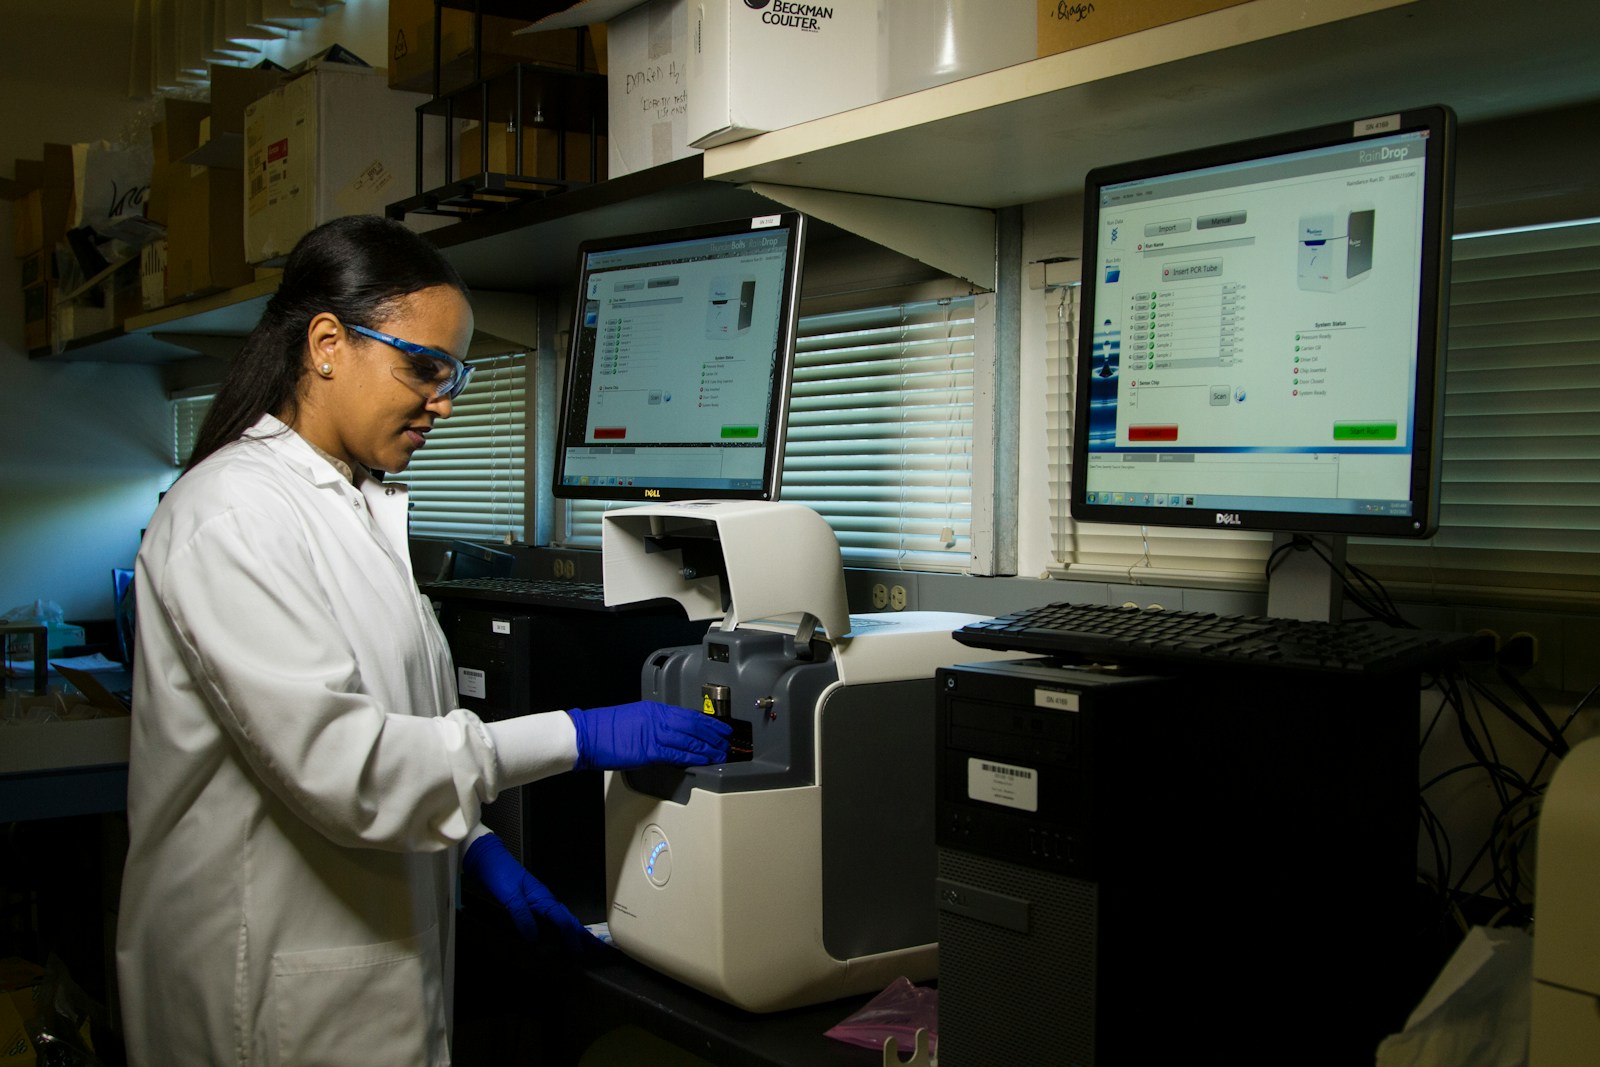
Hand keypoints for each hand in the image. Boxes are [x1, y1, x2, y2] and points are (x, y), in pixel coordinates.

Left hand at [462, 832, 597, 954]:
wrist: (488, 860)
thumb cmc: (499, 873)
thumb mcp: (510, 896)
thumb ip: (522, 916)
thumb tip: (533, 936)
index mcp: (543, 898)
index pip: (562, 921)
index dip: (571, 937)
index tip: (578, 951)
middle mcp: (544, 900)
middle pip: (568, 920)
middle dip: (583, 934)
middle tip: (596, 946)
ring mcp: (538, 901)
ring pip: (560, 919)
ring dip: (572, 931)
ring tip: (582, 943)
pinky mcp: (530, 903)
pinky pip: (550, 918)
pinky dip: (558, 928)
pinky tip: (556, 934)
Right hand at [566, 700, 732, 771]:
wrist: (587, 735)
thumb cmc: (607, 729)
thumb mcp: (637, 718)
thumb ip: (656, 725)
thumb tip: (674, 736)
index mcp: (656, 710)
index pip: (690, 715)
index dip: (710, 723)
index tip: (722, 729)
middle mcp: (658, 719)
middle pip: (695, 726)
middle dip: (714, 736)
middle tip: (728, 743)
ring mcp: (654, 734)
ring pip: (690, 741)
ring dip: (708, 749)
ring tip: (721, 754)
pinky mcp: (649, 751)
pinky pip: (677, 754)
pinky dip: (693, 758)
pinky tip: (703, 761)